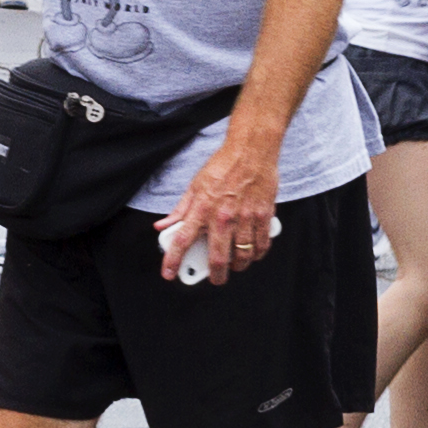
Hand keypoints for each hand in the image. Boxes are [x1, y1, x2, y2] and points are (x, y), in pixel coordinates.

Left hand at [164, 136, 283, 284]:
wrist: (251, 149)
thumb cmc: (223, 165)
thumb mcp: (195, 185)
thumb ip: (180, 210)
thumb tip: (163, 225)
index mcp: (202, 208)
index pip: (182, 240)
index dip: (173, 260)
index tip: (169, 274)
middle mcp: (223, 216)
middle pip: (218, 257)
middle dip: (215, 274)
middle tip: (215, 278)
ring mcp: (245, 217)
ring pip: (243, 255)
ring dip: (238, 266)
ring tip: (236, 265)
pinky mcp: (263, 215)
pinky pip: (262, 243)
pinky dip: (257, 253)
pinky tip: (253, 253)